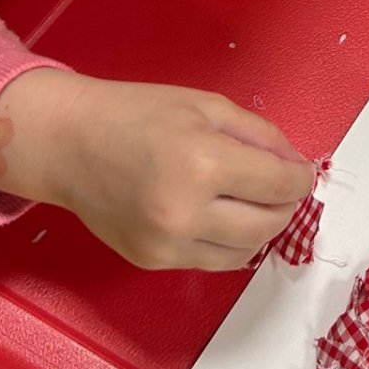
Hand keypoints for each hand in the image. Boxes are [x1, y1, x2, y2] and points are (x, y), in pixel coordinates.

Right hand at [0, 70, 315, 270]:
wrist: (68, 144)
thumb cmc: (137, 114)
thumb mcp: (207, 106)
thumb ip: (260, 135)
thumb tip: (295, 166)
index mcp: (203, 164)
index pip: (280, 185)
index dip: (300, 177)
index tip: (299, 171)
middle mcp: (186, 212)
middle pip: (269, 225)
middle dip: (286, 205)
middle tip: (281, 187)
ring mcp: (167, 244)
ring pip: (245, 252)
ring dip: (260, 229)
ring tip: (251, 202)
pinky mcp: (152, 261)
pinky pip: (211, 262)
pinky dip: (228, 242)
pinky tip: (220, 217)